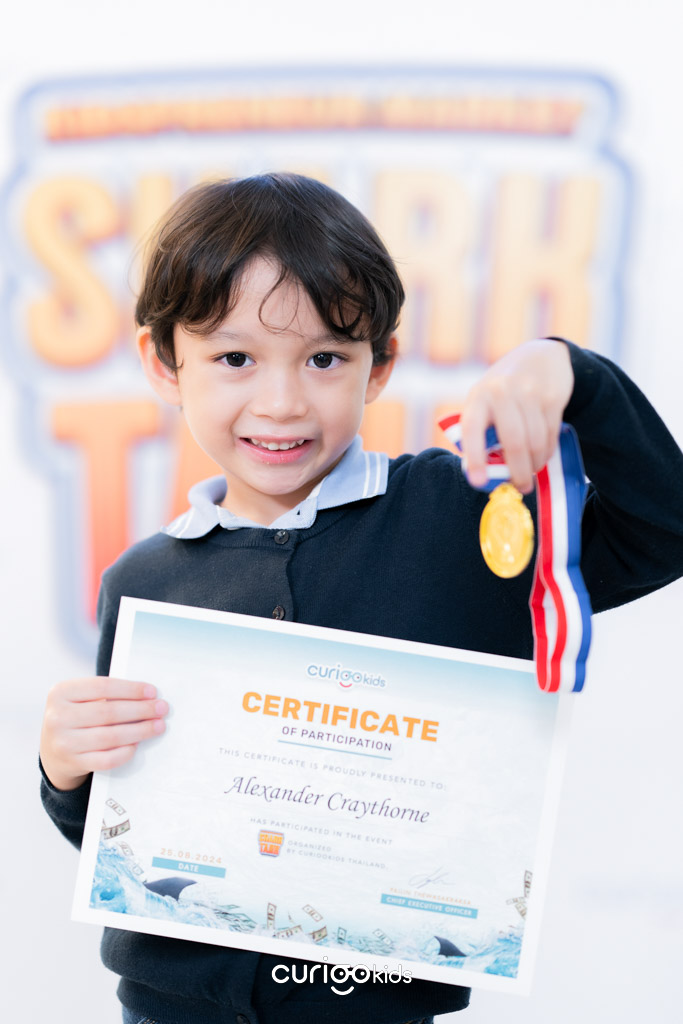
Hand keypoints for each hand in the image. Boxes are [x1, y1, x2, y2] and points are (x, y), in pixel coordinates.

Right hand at [40, 677, 168, 790]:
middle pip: (109, 712)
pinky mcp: (72, 763)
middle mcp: (57, 717)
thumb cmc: (76, 717)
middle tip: (161, 709)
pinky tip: (137, 745)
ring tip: (157, 726)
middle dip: (141, 710)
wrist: (52, 750)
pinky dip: (125, 752)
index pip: (103, 686)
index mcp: (60, 693)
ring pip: (111, 736)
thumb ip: (106, 694)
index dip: (131, 689)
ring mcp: (63, 742)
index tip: (153, 692)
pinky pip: (107, 759)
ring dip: (140, 730)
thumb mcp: (80, 698)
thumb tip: (148, 697)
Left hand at [459, 340, 573, 493]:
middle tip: (521, 488)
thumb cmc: (504, 392)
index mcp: (478, 396)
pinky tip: (542, 455)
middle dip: (518, 472)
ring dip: (535, 464)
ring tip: (531, 471)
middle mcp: (501, 392)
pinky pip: (550, 435)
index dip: (475, 457)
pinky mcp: (552, 397)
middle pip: (513, 442)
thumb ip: (483, 432)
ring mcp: (529, 393)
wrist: (540, 358)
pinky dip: (546, 452)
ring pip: (535, 442)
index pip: (472, 429)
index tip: (478, 482)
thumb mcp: (485, 403)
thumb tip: (486, 475)